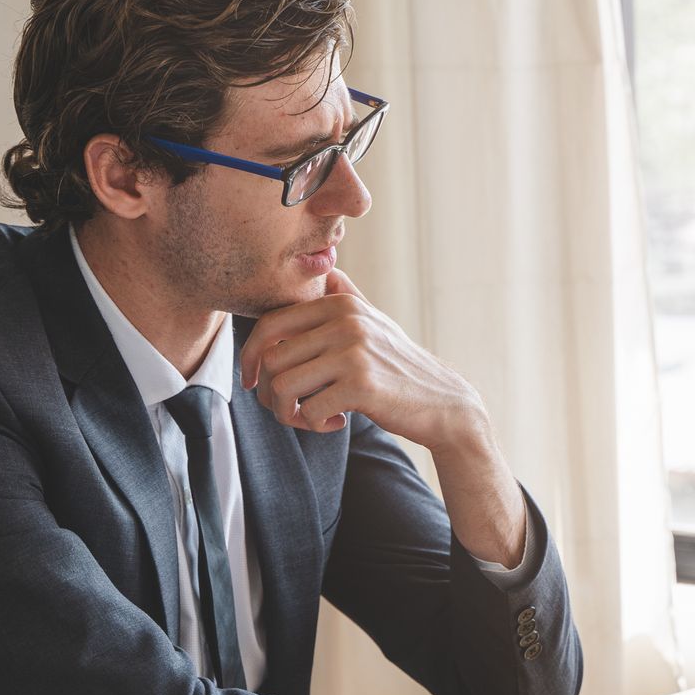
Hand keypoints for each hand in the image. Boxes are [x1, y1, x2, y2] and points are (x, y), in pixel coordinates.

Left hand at [238, 269, 487, 451]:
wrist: (445, 403)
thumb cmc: (400, 367)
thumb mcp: (376, 322)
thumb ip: (348, 296)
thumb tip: (327, 270)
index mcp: (341, 303)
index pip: (270, 324)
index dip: (250, 356)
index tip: (252, 381)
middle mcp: (346, 321)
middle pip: (270, 358)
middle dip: (270, 394)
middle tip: (289, 410)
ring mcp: (354, 352)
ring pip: (283, 386)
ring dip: (288, 413)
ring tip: (309, 418)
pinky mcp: (361, 385)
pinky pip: (309, 410)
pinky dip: (315, 424)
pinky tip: (336, 423)